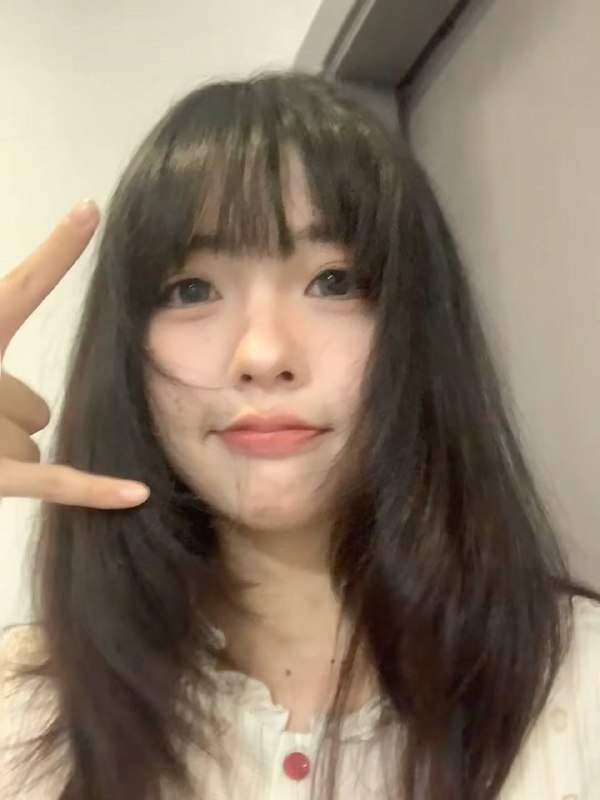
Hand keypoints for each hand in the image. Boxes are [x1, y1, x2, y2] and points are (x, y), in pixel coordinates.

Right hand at [0, 201, 149, 508]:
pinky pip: (49, 480)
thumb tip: (45, 374)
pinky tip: (136, 494)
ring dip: (1, 453)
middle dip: (2, 419)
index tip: (91, 210)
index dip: (56, 251)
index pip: (20, 289)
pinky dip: (92, 490)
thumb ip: (6, 352)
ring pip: (31, 441)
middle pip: (32, 405)